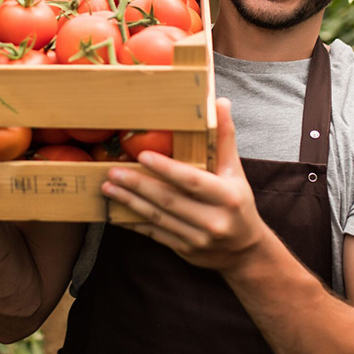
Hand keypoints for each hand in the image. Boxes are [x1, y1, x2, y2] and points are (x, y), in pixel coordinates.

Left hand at [102, 97, 268, 272]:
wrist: (244, 251)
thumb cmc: (238, 203)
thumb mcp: (235, 172)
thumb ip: (224, 139)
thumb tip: (220, 103)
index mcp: (227, 197)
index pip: (191, 181)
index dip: (166, 168)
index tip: (142, 155)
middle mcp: (212, 220)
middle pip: (168, 200)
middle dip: (138, 185)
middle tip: (112, 172)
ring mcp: (197, 239)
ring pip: (157, 218)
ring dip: (129, 202)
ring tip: (108, 188)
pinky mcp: (183, 250)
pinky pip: (154, 235)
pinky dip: (134, 223)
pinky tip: (115, 212)